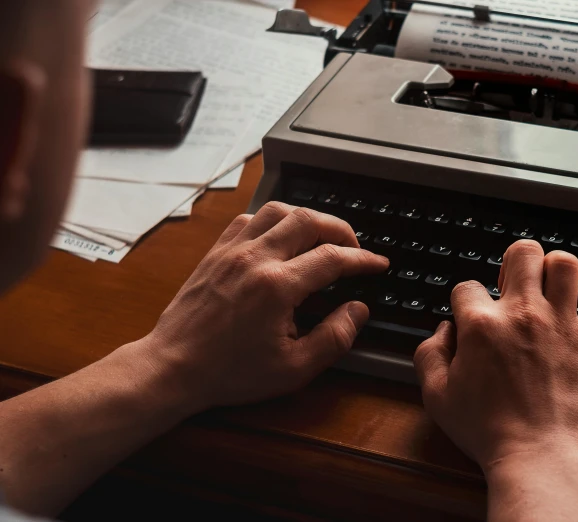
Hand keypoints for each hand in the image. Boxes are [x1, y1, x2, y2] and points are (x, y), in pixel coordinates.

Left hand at [140, 202, 388, 409]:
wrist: (172, 368)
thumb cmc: (229, 372)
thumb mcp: (293, 369)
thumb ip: (334, 337)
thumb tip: (357, 310)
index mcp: (277, 287)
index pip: (333, 257)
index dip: (363, 259)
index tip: (378, 264)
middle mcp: (255, 259)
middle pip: (309, 220)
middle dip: (341, 230)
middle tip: (354, 250)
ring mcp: (232, 251)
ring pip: (278, 210)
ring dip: (307, 219)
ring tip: (321, 239)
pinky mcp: (216, 252)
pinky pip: (249, 219)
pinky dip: (273, 221)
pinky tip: (281, 239)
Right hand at [414, 240, 577, 520]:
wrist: (537, 457)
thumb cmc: (488, 431)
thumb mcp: (436, 395)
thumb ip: (429, 353)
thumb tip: (444, 329)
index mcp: (481, 325)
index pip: (466, 287)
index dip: (464, 301)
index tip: (471, 320)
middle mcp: (522, 314)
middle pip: (521, 253)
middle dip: (513, 263)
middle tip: (513, 286)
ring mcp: (562, 324)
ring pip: (564, 263)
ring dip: (553, 270)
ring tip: (548, 289)